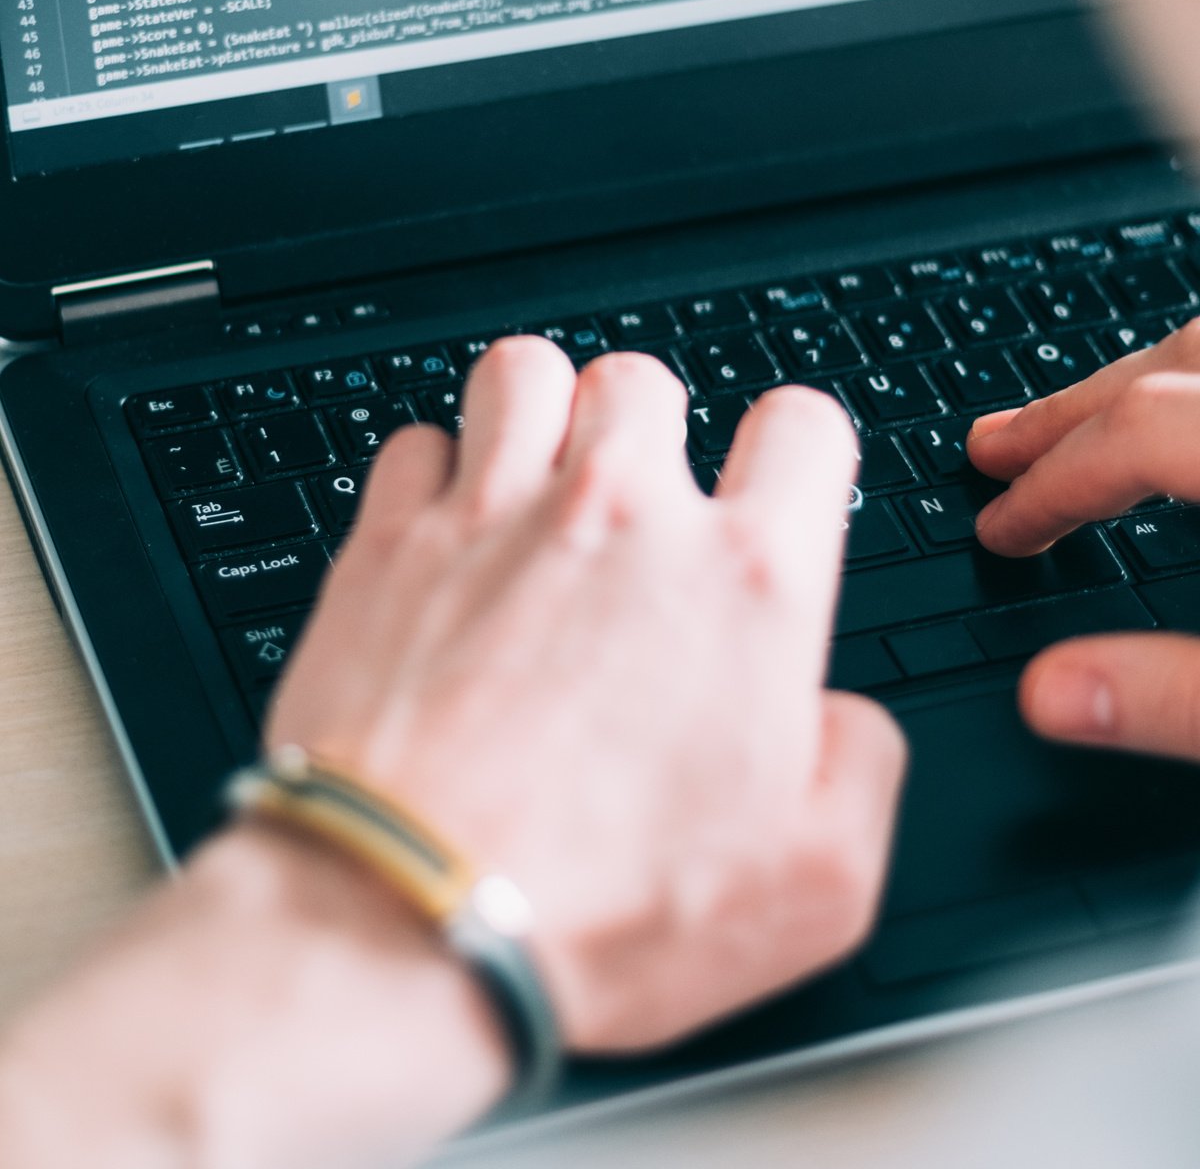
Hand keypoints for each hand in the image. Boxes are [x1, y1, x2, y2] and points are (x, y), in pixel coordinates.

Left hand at [269, 338, 905, 1053]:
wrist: (410, 925)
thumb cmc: (598, 912)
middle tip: (636, 508)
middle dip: (650, 430)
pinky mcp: (389, 543)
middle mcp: (621, 517)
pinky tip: (444, 530)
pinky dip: (432, 473)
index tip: (772, 488)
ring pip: (527, 371)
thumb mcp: (819, 885)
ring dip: (541, 415)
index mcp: (743, 579)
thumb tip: (840, 721)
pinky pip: (415, 443)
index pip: (803, 424)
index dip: (797, 451)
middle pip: (648, 382)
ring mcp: (495, 517)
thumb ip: (861, 769)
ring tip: (537, 482)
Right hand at [969, 320, 1199, 760]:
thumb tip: (1052, 695)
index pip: (1139, 434)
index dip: (1055, 484)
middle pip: (1178, 362)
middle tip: (996, 444)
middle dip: (1073, 408)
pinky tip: (1196, 419)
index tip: (1005, 529)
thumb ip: (1178, 699)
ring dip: (1145, 378)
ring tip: (1085, 414)